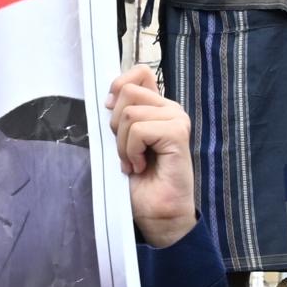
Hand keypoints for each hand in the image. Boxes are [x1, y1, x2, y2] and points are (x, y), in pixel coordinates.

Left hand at [111, 67, 197, 246]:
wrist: (157, 213)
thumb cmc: (140, 183)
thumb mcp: (122, 142)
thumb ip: (121, 117)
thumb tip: (109, 98)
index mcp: (158, 107)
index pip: (139, 73)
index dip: (119, 86)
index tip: (112, 113)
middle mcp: (170, 109)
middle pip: (128, 91)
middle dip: (116, 125)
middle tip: (126, 151)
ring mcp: (177, 119)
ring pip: (130, 112)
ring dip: (123, 144)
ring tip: (133, 162)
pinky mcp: (178, 133)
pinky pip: (139, 129)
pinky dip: (131, 151)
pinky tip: (140, 166)